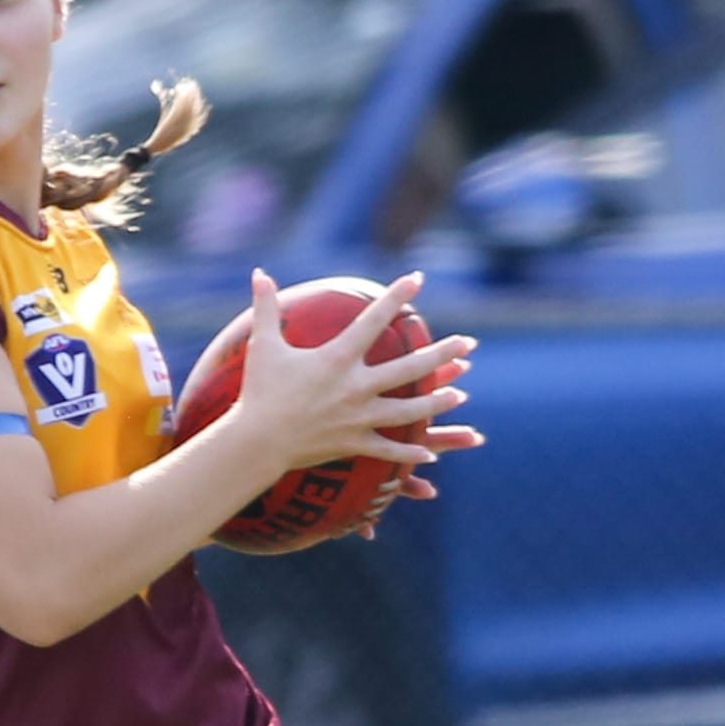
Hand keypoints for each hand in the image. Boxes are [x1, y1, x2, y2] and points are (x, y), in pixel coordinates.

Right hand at [232, 268, 478, 484]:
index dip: (397, 297)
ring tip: (461, 393)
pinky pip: (389, 450)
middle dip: (441, 354)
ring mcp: (358, 418)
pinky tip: (431, 452)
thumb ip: (265, 307)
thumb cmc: (258, 392)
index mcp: (337, 359)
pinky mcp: (354, 444)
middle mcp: (356, 387)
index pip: (374, 320)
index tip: (418, 279)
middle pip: (409, 368)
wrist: (256, 442)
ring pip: (409, 410)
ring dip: (437, 401)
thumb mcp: (262, 345)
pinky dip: (410, 452)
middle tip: (468, 343)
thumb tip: (258, 272)